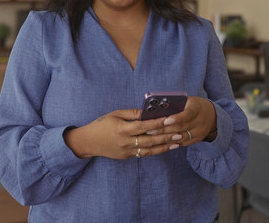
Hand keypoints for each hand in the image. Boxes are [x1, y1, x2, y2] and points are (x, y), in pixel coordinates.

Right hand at [64, 109, 183, 159]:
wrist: (88, 142)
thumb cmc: (101, 125)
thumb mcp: (115, 114)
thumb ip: (132, 113)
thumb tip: (147, 112)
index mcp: (122, 129)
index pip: (144, 126)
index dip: (158, 123)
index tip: (170, 119)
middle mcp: (126, 142)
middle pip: (150, 140)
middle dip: (166, 137)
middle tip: (179, 133)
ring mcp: (127, 151)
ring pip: (149, 150)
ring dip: (164, 146)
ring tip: (176, 143)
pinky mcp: (127, 157)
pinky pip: (143, 154)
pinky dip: (155, 151)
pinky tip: (164, 147)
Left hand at [152, 96, 216, 146]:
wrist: (213, 117)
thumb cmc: (195, 106)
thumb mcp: (189, 101)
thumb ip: (176, 104)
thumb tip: (158, 107)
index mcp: (197, 109)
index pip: (187, 115)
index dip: (176, 118)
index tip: (165, 120)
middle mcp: (199, 122)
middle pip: (180, 128)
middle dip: (163, 129)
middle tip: (149, 129)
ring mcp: (198, 133)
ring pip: (179, 137)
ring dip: (164, 137)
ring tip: (151, 136)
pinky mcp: (196, 140)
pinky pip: (181, 143)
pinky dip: (170, 142)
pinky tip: (159, 141)